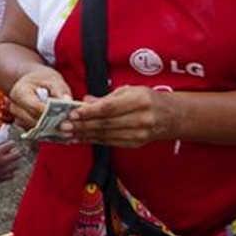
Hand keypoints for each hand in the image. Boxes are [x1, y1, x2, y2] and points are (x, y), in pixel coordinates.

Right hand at [0, 138, 21, 185]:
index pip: (11, 144)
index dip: (10, 143)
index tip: (8, 143)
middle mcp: (2, 161)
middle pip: (18, 154)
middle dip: (16, 151)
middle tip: (11, 152)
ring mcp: (3, 170)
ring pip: (16, 165)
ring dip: (14, 162)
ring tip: (9, 161)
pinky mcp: (2, 178)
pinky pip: (12, 175)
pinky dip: (11, 172)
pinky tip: (5, 169)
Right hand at [7, 68, 72, 128]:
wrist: (33, 84)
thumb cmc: (42, 80)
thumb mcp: (52, 80)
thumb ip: (60, 89)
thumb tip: (66, 100)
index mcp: (19, 92)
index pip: (33, 105)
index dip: (49, 112)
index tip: (64, 115)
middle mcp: (15, 107)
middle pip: (33, 119)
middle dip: (51, 124)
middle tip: (70, 126)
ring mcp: (18, 118)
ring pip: (34, 129)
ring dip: (51, 131)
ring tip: (69, 132)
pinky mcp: (25, 126)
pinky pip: (37, 134)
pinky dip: (50, 134)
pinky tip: (63, 134)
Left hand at [64, 85, 181, 147]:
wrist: (171, 116)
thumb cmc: (147, 99)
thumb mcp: (130, 91)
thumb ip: (107, 97)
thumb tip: (85, 101)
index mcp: (139, 101)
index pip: (109, 107)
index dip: (89, 111)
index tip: (72, 113)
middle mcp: (141, 119)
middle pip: (105, 123)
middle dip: (82, 125)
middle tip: (63, 125)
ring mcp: (139, 134)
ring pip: (106, 135)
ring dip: (84, 134)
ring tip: (67, 133)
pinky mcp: (135, 144)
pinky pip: (110, 142)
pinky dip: (93, 140)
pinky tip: (80, 138)